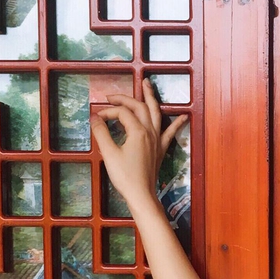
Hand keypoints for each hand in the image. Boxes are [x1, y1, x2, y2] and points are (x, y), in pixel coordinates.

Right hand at [89, 78, 185, 211]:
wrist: (141, 194)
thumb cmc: (125, 176)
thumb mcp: (109, 153)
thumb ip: (101, 133)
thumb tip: (94, 117)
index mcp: (138, 131)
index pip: (122, 113)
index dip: (108, 112)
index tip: (97, 118)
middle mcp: (150, 132)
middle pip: (139, 107)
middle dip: (125, 99)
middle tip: (112, 96)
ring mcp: (157, 140)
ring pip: (156, 113)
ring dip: (151, 97)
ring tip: (148, 84)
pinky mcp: (161, 149)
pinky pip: (171, 132)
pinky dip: (177, 123)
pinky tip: (185, 116)